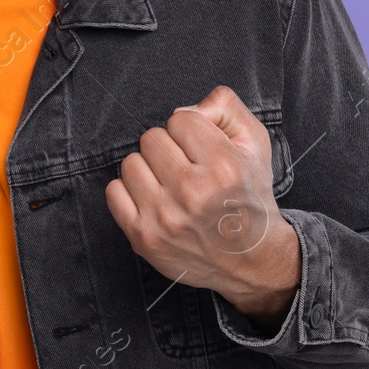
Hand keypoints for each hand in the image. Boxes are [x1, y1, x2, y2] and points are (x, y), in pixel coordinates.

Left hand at [104, 86, 299, 331]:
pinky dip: (129, 192)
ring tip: (171, 186)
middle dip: (169, 148)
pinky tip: (153, 200)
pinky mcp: (143, 238)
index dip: (191, 131)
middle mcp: (193, 193)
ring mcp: (165, 218)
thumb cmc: (249, 196)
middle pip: (151, 138)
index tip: (202, 151)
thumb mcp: (255, 144)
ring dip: (148, 170)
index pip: (180, 119)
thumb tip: (187, 108)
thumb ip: (225, 108)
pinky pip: (114, 192)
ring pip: (130, 163)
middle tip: (187, 169)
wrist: (252, 260)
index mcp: (223, 167)